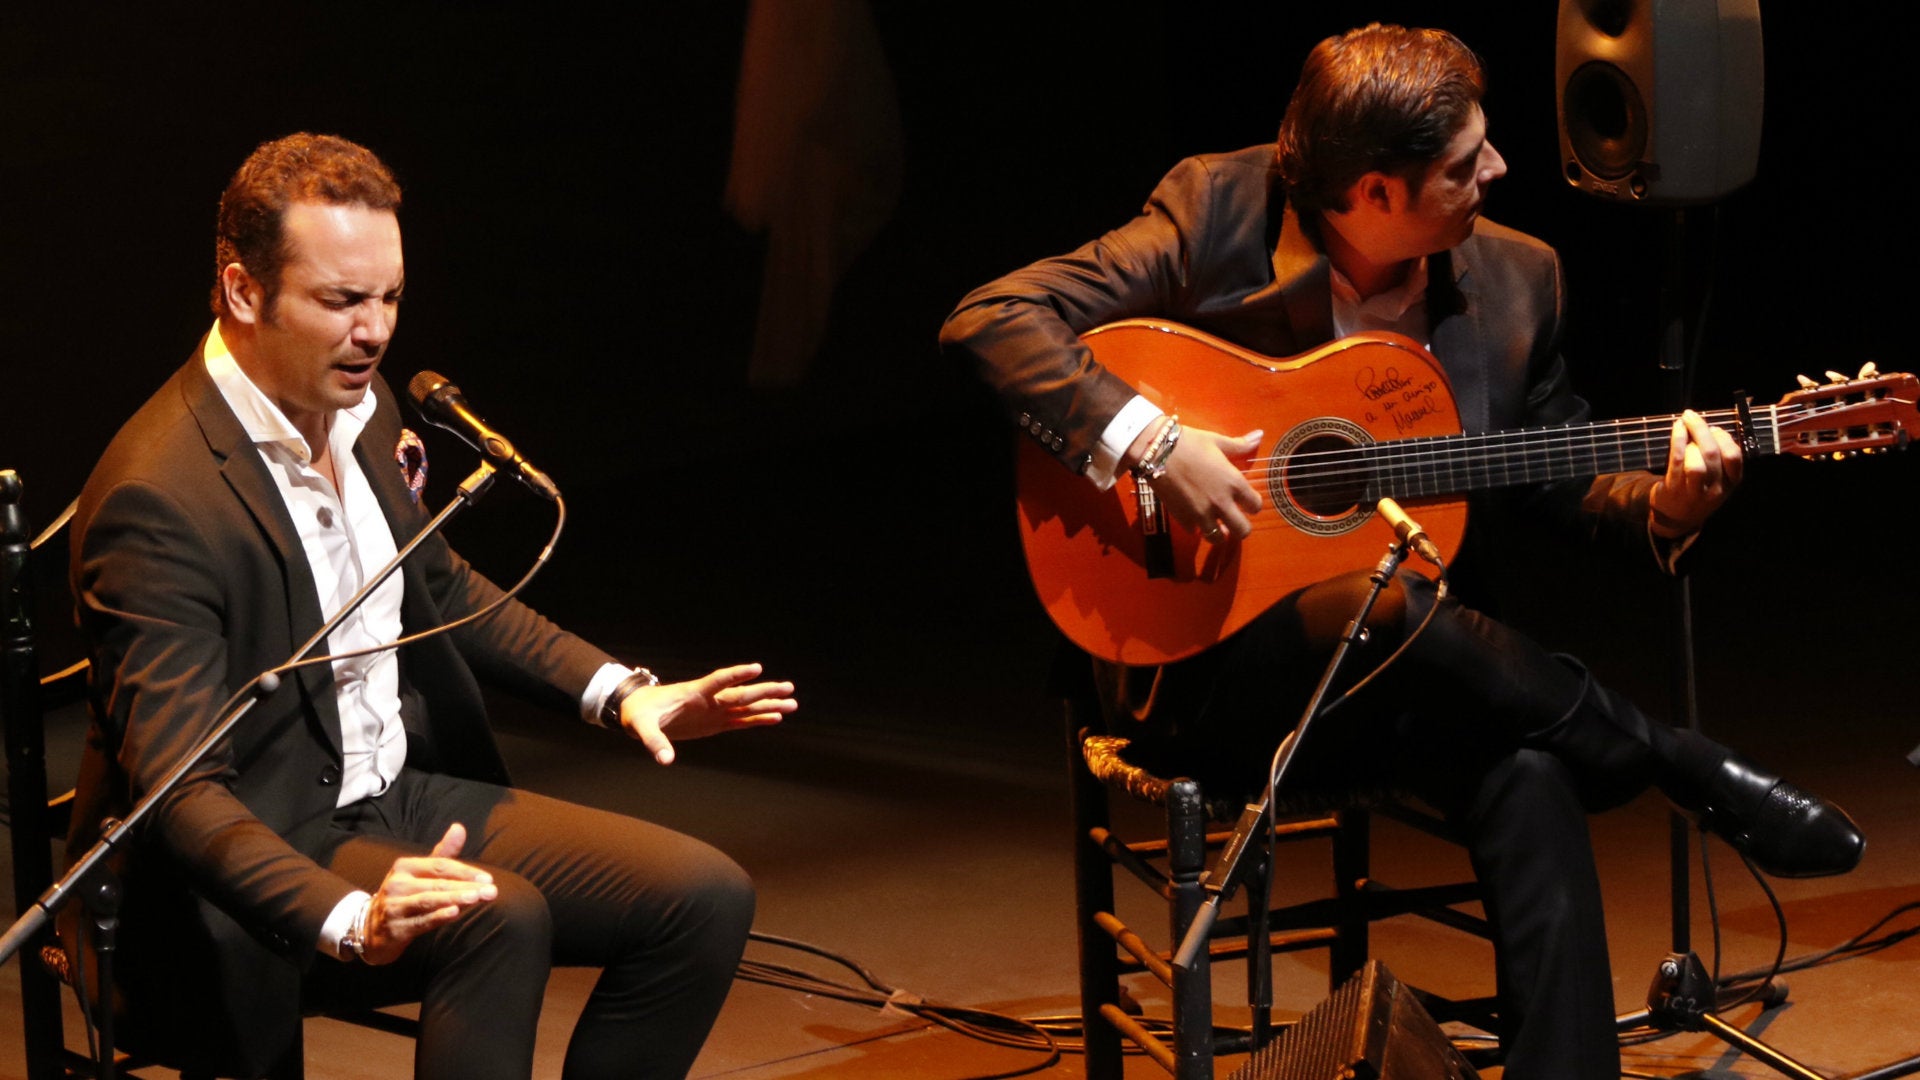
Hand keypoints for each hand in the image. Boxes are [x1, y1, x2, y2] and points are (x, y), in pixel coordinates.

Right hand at [360, 823, 496, 965]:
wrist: (370, 929)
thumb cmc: (403, 896)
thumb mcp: (419, 873)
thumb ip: (442, 854)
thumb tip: (459, 827)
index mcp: (405, 866)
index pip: (440, 865)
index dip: (465, 871)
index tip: (488, 879)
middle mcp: (398, 884)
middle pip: (438, 883)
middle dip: (467, 887)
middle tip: (491, 891)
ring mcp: (394, 906)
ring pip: (429, 900)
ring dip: (455, 899)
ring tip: (476, 898)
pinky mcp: (395, 929)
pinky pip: (420, 921)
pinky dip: (438, 916)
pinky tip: (454, 913)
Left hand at [617, 663, 794, 764]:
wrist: (639, 711)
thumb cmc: (639, 714)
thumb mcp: (642, 727)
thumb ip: (654, 742)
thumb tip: (665, 759)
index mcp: (693, 694)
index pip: (719, 681)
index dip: (737, 675)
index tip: (757, 668)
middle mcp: (709, 700)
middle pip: (741, 694)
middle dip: (765, 691)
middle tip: (789, 688)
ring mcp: (714, 710)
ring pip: (746, 706)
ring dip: (768, 705)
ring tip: (792, 704)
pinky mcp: (714, 722)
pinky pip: (741, 720)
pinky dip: (758, 719)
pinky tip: (776, 718)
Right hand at [1128, 424, 1263, 539]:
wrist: (1156, 451)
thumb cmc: (1189, 442)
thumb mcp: (1217, 441)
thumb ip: (1240, 445)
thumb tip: (1260, 435)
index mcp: (1233, 483)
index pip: (1255, 505)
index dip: (1253, 504)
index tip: (1246, 500)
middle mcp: (1221, 503)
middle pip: (1243, 530)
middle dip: (1242, 527)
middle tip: (1235, 518)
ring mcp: (1201, 514)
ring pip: (1218, 538)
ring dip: (1219, 532)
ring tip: (1216, 524)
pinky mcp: (1182, 518)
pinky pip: (1194, 532)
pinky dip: (1196, 527)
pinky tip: (1194, 516)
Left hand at [1648, 409, 1743, 537]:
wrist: (1677, 518)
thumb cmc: (1699, 490)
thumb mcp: (1718, 480)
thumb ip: (1720, 458)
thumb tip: (1714, 429)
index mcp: (1730, 483)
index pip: (1734, 457)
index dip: (1725, 438)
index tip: (1714, 428)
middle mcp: (1715, 489)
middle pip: (1713, 454)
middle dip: (1702, 430)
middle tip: (1692, 415)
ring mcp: (1694, 491)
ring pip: (1696, 461)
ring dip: (1689, 438)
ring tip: (1683, 426)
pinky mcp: (1674, 489)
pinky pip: (1677, 461)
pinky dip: (1677, 441)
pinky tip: (1676, 428)